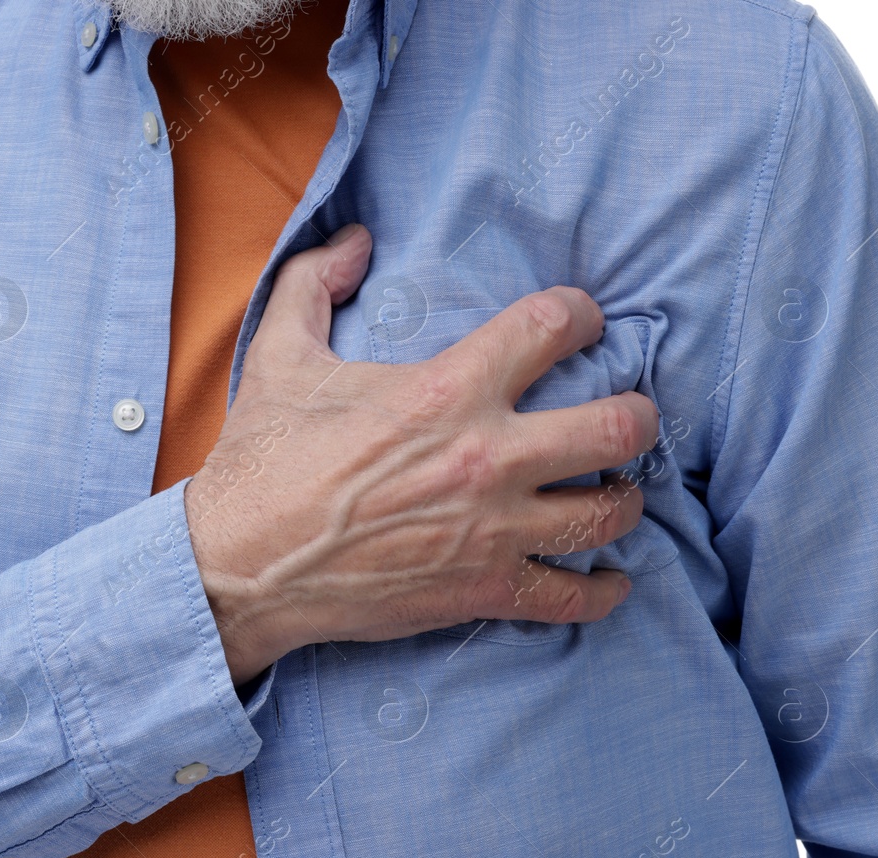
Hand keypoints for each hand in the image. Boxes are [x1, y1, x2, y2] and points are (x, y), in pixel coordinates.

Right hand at [186, 224, 658, 681]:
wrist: (239, 564)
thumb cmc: (262, 460)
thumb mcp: (279, 356)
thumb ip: (313, 284)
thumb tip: (352, 240)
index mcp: (447, 389)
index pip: (553, 327)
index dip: (582, 314)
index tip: (584, 321)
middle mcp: (488, 458)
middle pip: (618, 425)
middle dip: (637, 414)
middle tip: (628, 413)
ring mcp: (493, 531)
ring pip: (610, 513)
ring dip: (625, 497)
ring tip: (616, 490)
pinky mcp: (483, 591)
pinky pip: (573, 597)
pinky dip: (603, 589)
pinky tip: (611, 579)